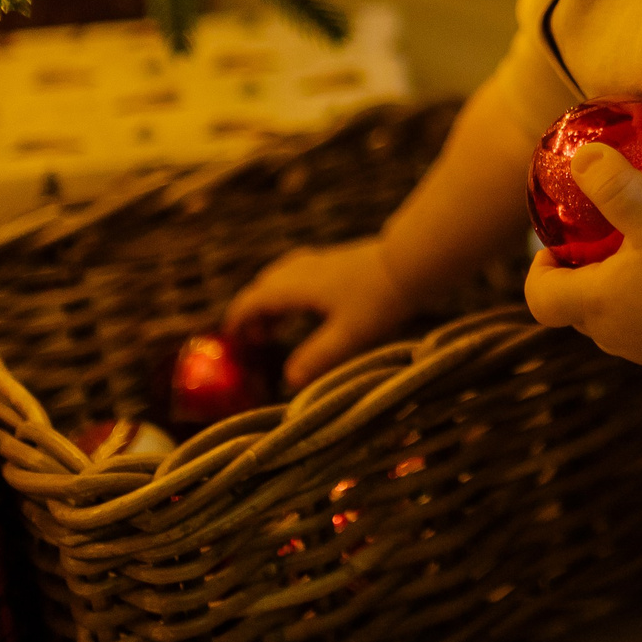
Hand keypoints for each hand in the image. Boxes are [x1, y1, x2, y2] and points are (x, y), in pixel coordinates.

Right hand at [223, 236, 416, 388]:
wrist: (412, 262)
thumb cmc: (380, 299)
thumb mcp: (349, 336)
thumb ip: (317, 358)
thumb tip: (288, 380)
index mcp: (298, 286)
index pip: (255, 299)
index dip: (239, 318)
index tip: (229, 338)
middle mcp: (305, 270)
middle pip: (265, 285)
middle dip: (253, 310)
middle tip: (253, 339)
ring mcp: (323, 261)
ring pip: (283, 276)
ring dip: (272, 299)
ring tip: (275, 326)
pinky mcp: (340, 260)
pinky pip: (302, 273)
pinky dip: (292, 290)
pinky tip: (309, 305)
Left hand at [524, 142, 641, 370]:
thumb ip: (611, 183)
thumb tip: (581, 156)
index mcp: (596, 305)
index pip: (541, 299)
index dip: (538, 272)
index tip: (556, 246)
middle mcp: (616, 336)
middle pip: (578, 312)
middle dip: (581, 280)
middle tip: (601, 246)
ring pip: (617, 323)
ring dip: (620, 294)